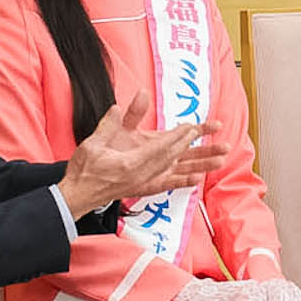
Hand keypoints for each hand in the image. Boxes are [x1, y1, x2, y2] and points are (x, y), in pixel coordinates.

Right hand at [56, 91, 229, 217]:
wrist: (78, 195)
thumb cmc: (85, 169)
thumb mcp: (95, 141)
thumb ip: (112, 123)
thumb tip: (124, 105)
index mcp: (132, 163)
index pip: (163, 146)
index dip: (180, 136)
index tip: (195, 127)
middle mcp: (144, 175)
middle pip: (178, 158)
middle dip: (200, 147)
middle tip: (220, 138)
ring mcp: (146, 183)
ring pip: (179, 172)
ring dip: (202, 164)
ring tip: (222, 159)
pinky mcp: (144, 188)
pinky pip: (168, 184)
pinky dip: (183, 181)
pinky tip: (197, 179)